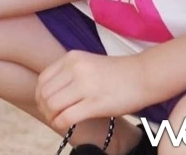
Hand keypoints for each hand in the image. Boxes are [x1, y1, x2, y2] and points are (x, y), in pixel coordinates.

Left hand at [35, 51, 149, 132]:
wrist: (145, 75)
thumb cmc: (118, 73)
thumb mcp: (88, 63)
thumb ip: (69, 73)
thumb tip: (50, 93)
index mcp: (72, 58)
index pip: (43, 79)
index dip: (40, 95)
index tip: (45, 104)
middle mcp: (75, 69)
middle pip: (45, 94)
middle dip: (44, 108)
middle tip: (51, 115)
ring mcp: (85, 85)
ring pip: (53, 105)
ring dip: (51, 117)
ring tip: (57, 121)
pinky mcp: (96, 103)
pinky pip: (67, 116)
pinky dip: (61, 123)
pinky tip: (64, 125)